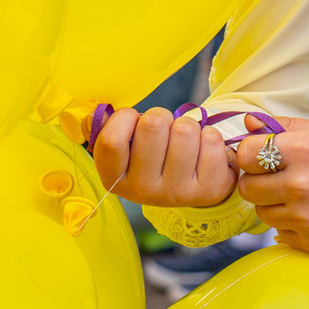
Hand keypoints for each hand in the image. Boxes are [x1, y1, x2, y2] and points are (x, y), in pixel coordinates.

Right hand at [90, 103, 236, 208]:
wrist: (195, 184)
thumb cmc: (155, 157)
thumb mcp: (127, 149)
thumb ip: (110, 130)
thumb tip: (98, 115)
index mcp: (115, 180)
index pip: (111, 140)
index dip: (124, 118)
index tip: (134, 120)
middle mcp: (143, 192)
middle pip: (152, 126)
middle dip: (161, 117)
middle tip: (164, 131)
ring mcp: (176, 193)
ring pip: (184, 129)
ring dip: (186, 125)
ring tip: (184, 140)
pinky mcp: (208, 189)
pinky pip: (211, 139)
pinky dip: (209, 134)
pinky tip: (203, 149)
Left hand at [231, 118, 308, 256]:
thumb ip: (284, 126)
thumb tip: (248, 122)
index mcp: (303, 150)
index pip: (246, 154)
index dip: (252, 154)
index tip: (263, 156)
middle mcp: (300, 184)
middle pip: (248, 187)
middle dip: (259, 181)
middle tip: (281, 177)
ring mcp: (304, 217)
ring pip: (262, 212)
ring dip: (274, 204)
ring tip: (301, 196)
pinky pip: (280, 233)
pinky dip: (291, 224)